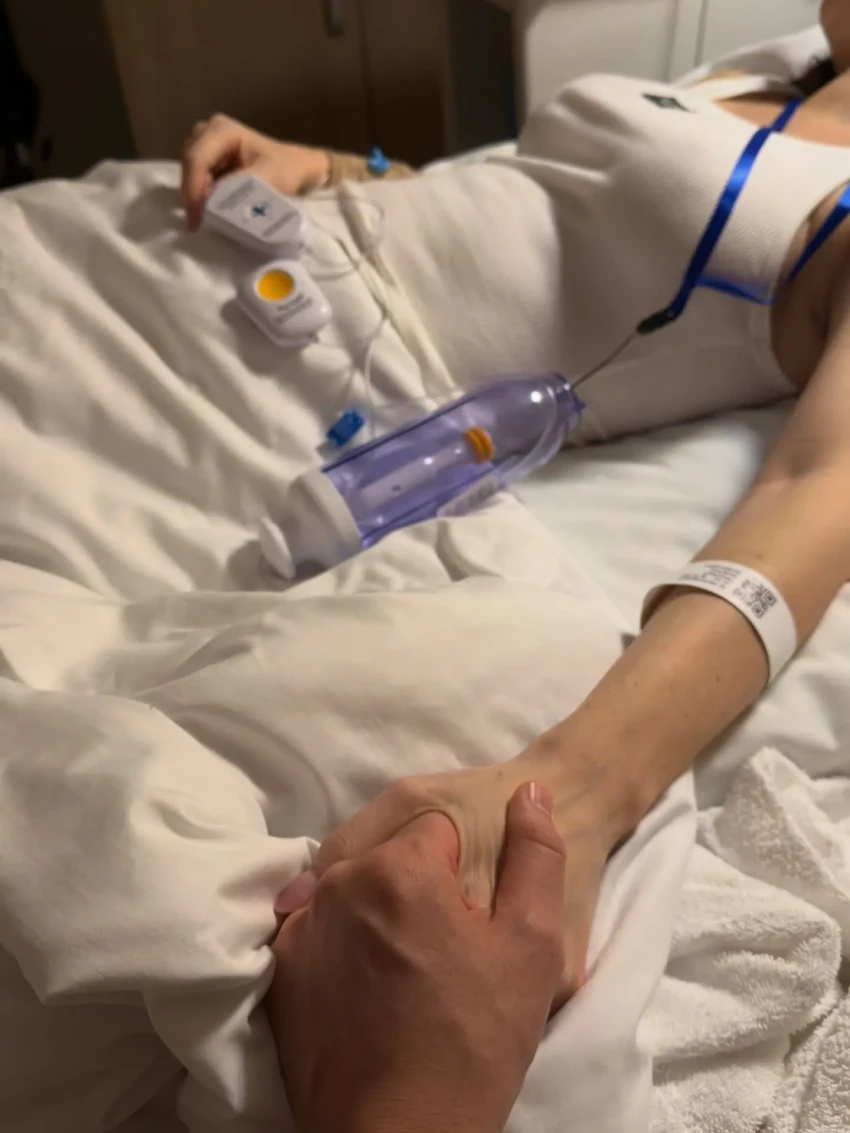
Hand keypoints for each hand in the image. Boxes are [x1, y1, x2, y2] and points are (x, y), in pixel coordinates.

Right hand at [181, 115, 329, 228]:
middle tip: (201, 221)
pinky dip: (203, 194)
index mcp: (223, 130)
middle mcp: (210, 131)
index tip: (197, 220)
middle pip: (189, 165)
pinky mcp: (212, 159)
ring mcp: (209, 144)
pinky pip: (198, 178)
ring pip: (190, 172)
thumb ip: (240, 190)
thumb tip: (214, 206)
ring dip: (197, 195)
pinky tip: (213, 209)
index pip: (197, 159)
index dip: (193, 190)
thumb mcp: (269, 179)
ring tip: (209, 216)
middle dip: (194, 193)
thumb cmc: (289, 169)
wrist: (301, 168)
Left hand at [302, 732, 630, 1000]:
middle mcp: (338, 883)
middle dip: (419, 886)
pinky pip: (318, 926)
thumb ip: (535, 855)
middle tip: (443, 952)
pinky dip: (341, 942)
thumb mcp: (531, 946)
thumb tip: (528, 790)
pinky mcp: (280, 970)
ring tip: (406, 973)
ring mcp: (300, 927)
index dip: (464, 871)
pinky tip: (366, 986)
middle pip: (390, 854)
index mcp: (399, 868)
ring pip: (353, 887)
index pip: (438, 827)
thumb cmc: (474, 1042)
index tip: (470, 921)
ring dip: (378, 910)